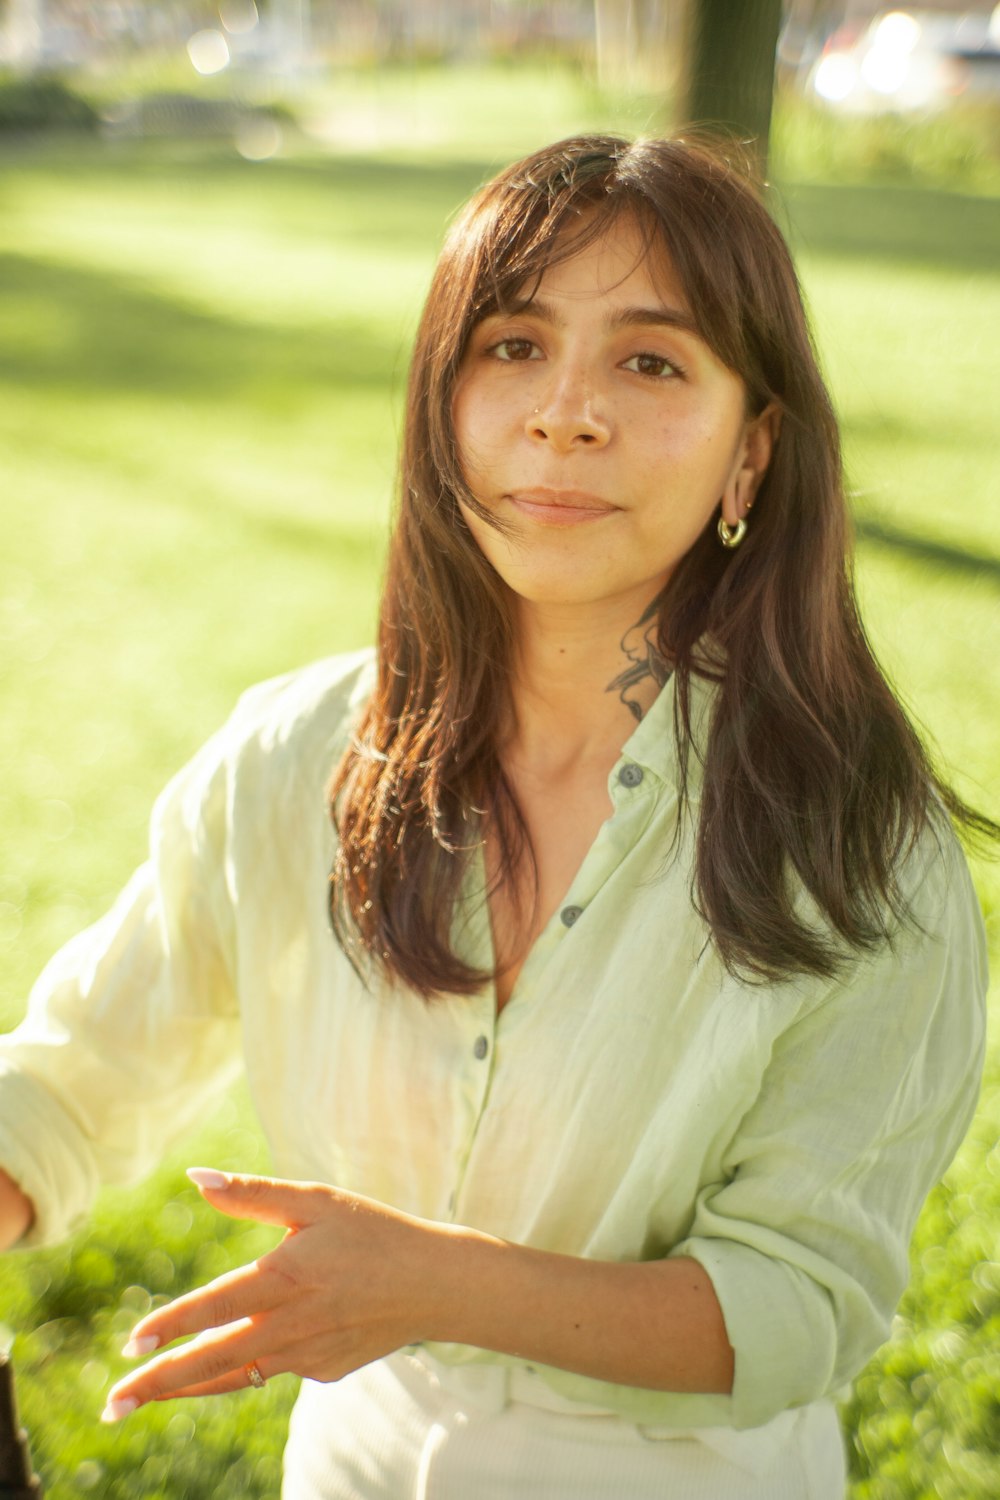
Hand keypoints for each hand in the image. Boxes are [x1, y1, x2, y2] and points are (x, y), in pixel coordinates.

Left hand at [101, 1168, 439, 1420]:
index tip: (131, 1344)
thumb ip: (252, 1192)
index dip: (171, 1326)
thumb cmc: (372, 1231)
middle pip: (212, 1360)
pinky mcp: (322, 1372)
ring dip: (185, 1390)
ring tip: (143, 1399)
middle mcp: (292, 1325)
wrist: (435, 1284)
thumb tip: (196, 1177)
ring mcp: (306, 1356)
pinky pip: (272, 1370)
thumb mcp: (315, 1200)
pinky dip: (242, 1369)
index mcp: (286, 1278)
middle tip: (112, 1405)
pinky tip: (227, 1360)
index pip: (215, 1306)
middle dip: (158, 1384)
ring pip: (235, 1377)